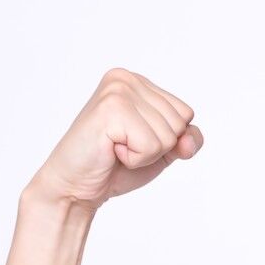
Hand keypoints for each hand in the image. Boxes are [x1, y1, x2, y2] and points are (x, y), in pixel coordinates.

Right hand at [30, 68, 202, 210]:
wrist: (75, 187)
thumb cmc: (114, 166)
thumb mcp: (161, 151)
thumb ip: (185, 140)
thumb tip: (188, 140)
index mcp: (138, 82)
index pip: (186, 113)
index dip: (167, 139)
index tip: (133, 140)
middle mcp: (126, 78)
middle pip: (180, 122)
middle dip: (157, 147)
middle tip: (122, 147)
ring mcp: (118, 90)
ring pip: (168, 135)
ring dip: (145, 154)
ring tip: (115, 149)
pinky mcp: (111, 109)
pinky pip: (151, 145)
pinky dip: (136, 159)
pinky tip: (111, 151)